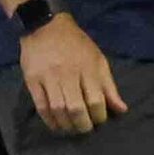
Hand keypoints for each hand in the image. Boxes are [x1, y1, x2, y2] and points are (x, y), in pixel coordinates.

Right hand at [22, 16, 126, 135]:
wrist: (45, 26)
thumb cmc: (76, 44)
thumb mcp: (98, 59)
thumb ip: (109, 86)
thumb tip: (121, 110)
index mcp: (88, 68)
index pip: (96, 100)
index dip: (99, 116)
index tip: (99, 120)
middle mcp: (68, 73)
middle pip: (76, 108)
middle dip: (83, 125)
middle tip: (85, 129)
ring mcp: (49, 77)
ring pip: (58, 109)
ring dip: (66, 125)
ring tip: (71, 128)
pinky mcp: (32, 80)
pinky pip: (41, 106)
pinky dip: (49, 120)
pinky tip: (56, 124)